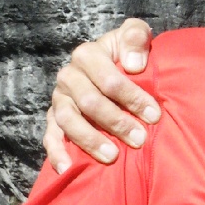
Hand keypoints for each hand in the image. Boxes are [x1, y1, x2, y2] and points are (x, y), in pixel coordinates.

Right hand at [43, 18, 159, 172]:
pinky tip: (67, 168)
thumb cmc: (127, 54)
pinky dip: (57, 153)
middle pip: (89, 102)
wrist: (112, 66)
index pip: (108, 79)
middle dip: (116, 122)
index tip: (154, 115)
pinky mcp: (53, 119)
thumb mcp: (134, 36)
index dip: (132, 97)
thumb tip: (133, 64)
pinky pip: (50, 136)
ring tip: (113, 156)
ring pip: (68, 120)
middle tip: (140, 139)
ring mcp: (59, 99)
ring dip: (90, 139)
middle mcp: (69, 76)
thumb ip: (135, 37)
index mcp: (88, 55)